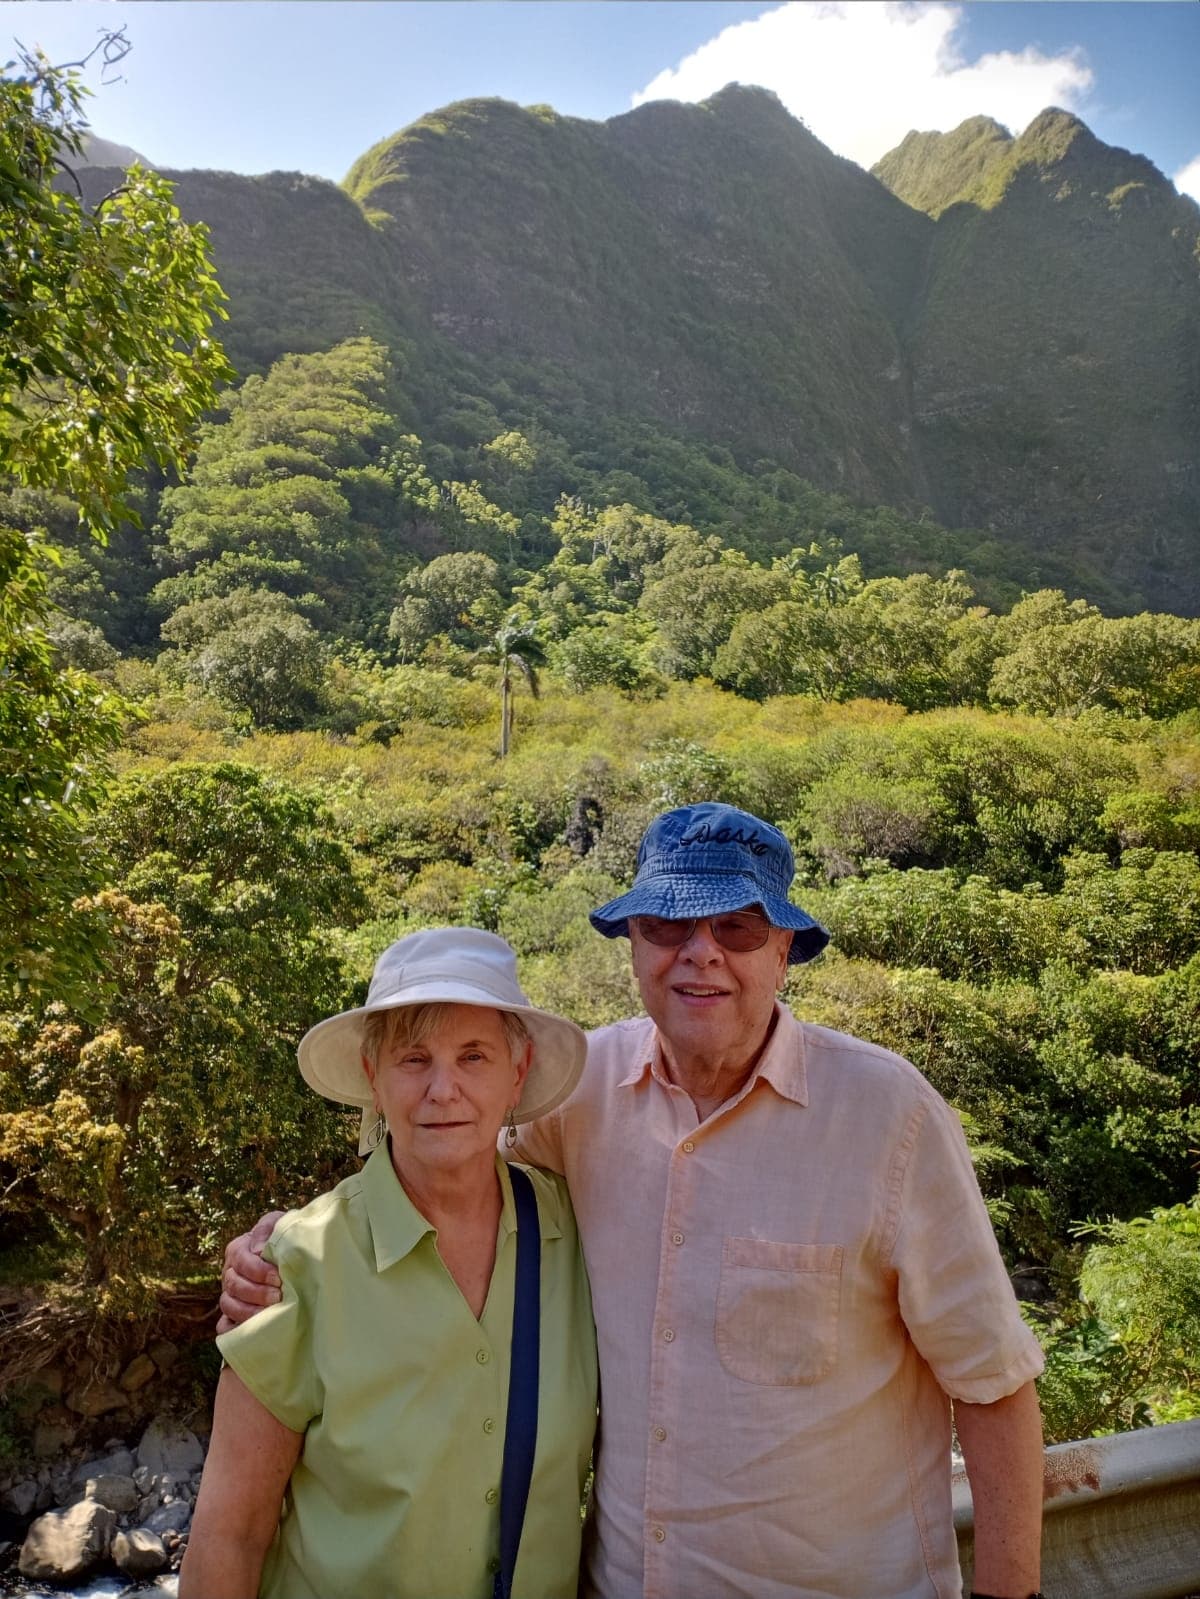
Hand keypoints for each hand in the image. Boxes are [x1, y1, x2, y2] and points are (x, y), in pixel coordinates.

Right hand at [216, 1212, 285, 1332]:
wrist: (291, 1257)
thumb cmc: (284, 1240)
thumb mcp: (278, 1224)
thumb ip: (267, 1229)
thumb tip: (258, 1249)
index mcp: (237, 1250)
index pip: (241, 1261)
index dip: (258, 1271)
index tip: (278, 1278)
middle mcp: (229, 1274)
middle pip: (234, 1286)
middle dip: (257, 1293)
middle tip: (278, 1296)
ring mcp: (229, 1296)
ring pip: (228, 1306)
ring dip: (248, 1312)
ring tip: (271, 1313)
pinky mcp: (232, 1315)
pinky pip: (224, 1327)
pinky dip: (234, 1330)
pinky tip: (254, 1330)